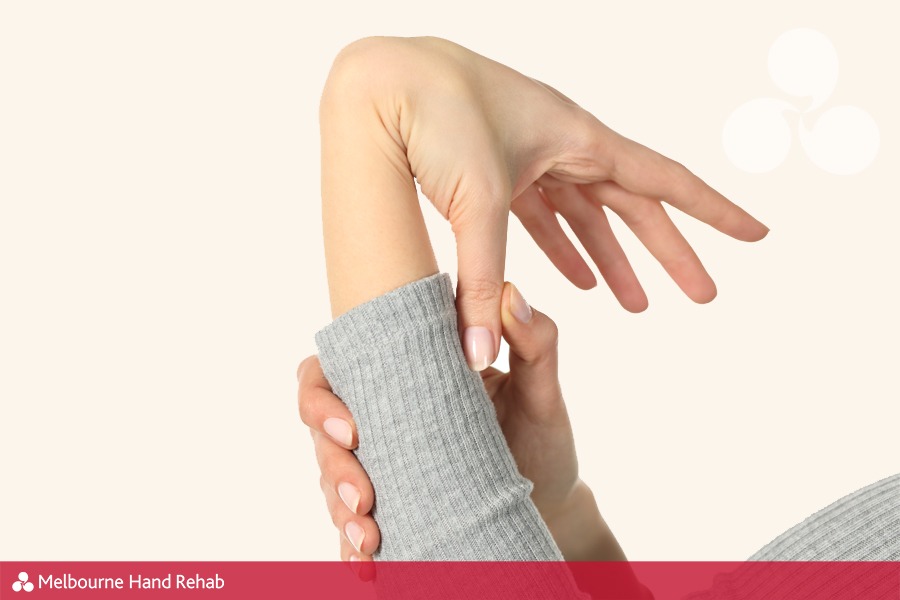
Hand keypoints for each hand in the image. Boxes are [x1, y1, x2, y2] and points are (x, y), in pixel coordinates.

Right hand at [298, 282, 623, 560]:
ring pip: (329, 482)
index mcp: (404, 376)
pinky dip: (350, 548)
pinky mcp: (392, 510)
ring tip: (370, 540)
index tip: (353, 432)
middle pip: (322, 432)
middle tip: (363, 498)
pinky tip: (364, 566)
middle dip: (330, 467)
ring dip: (338, 513)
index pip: (337, 369)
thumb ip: (536, 341)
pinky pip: (352, 528)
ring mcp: (384, 467)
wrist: (553, 502)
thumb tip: (510, 292)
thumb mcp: (542, 390)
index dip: (323, 398)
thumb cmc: (541, 436)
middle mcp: (383, 418)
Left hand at [323, 36, 768, 369]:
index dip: (714, 213)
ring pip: (588, 214)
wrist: (383, 81)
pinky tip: (574, 278)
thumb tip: (479, 355)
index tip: (755, 236)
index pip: (665, 181)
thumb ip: (483, 283)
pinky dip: (561, 247)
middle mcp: (565, 147)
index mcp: (579, 141)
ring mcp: (533, 158)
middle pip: (633, 206)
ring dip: (610, 259)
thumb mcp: (473, 202)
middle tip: (699, 296)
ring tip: (633, 304)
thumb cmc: (435, 115)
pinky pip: (544, 214)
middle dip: (667, 253)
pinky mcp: (498, 172)